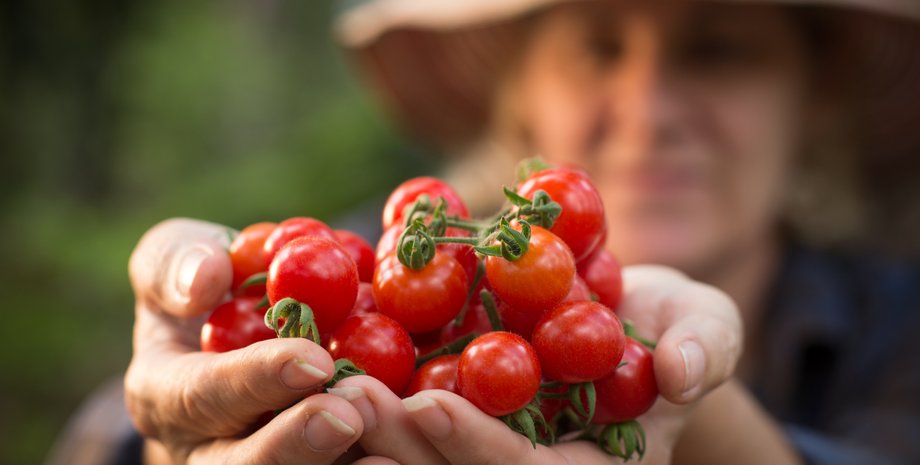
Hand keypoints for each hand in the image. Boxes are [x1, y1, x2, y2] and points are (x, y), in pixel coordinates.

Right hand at [125, 218, 367, 464]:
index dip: (257, 380)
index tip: (312, 361)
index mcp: (165, 394)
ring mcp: (259, 463)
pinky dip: (371, 463)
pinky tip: (405, 458)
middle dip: (295, 445)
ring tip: (388, 455)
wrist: (241, 328)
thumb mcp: (176, 257)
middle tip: (348, 418)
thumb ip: (175, 261)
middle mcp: (204, 449)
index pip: (204, 393)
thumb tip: (205, 280)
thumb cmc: (210, 286)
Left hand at [325, 265, 741, 463]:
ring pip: (416, 453)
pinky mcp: (449, 411)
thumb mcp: (703, 327)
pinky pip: (399, 414)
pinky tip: (314, 365)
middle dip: (401, 445)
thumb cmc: (668, 326)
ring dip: (364, 425)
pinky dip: (357, 396)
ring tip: (313, 383)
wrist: (620, 314)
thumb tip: (681, 371)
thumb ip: (704, 346)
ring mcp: (485, 441)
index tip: (428, 409)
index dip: (479, 450)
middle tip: (346, 400)